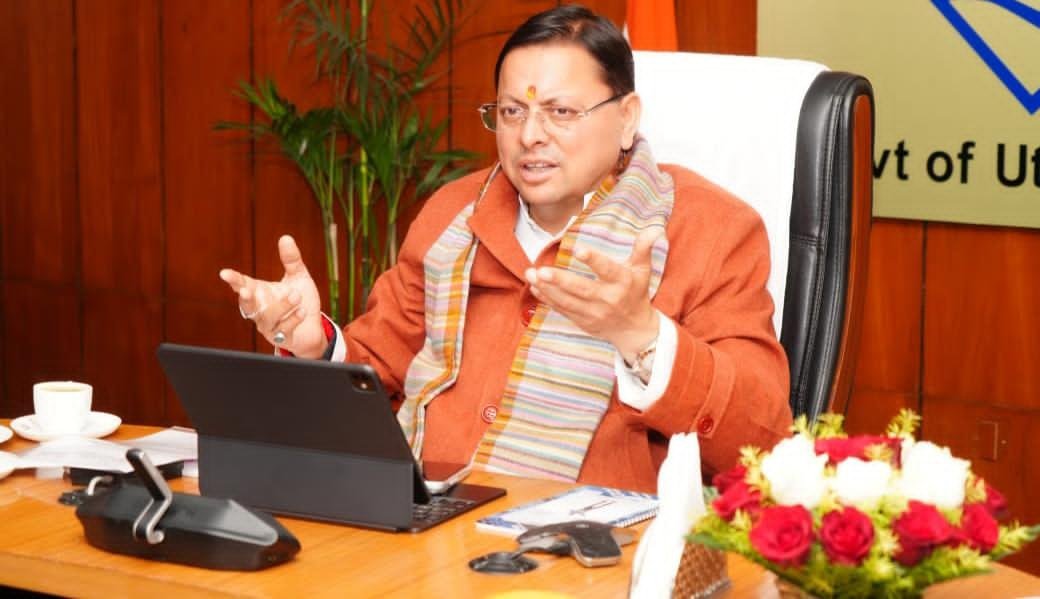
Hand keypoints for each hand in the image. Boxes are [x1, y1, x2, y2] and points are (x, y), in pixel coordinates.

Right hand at [219, 235, 327, 357]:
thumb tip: (286, 237)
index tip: (224, 273)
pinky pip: (283, 330)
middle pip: (247, 306)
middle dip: (245, 299)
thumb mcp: (298, 277)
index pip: (243, 285)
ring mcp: (269, 326)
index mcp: (260, 292)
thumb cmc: (301, 300)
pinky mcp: (281, 338)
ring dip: (282, 306)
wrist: (313, 327)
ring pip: (267, 317)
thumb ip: (291, 260)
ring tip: (296, 295)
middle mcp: (260, 310)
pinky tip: (303, 311)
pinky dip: (293, 319)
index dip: (234, 280)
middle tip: (246, 291)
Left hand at [525, 229, 661, 360]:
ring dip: (547, 289)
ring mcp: (594, 313)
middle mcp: (608, 299)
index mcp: (622, 282)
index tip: (579, 249)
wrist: (634, 330)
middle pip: (581, 289)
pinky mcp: (583, 322)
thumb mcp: (642, 270)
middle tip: (540, 270)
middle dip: (560, 280)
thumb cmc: (636, 293)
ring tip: (530, 274)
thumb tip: (653, 228)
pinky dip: (547, 300)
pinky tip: (534, 288)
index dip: (594, 260)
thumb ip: (643, 249)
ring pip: (568, 301)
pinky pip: (563, 310)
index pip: (607, 270)